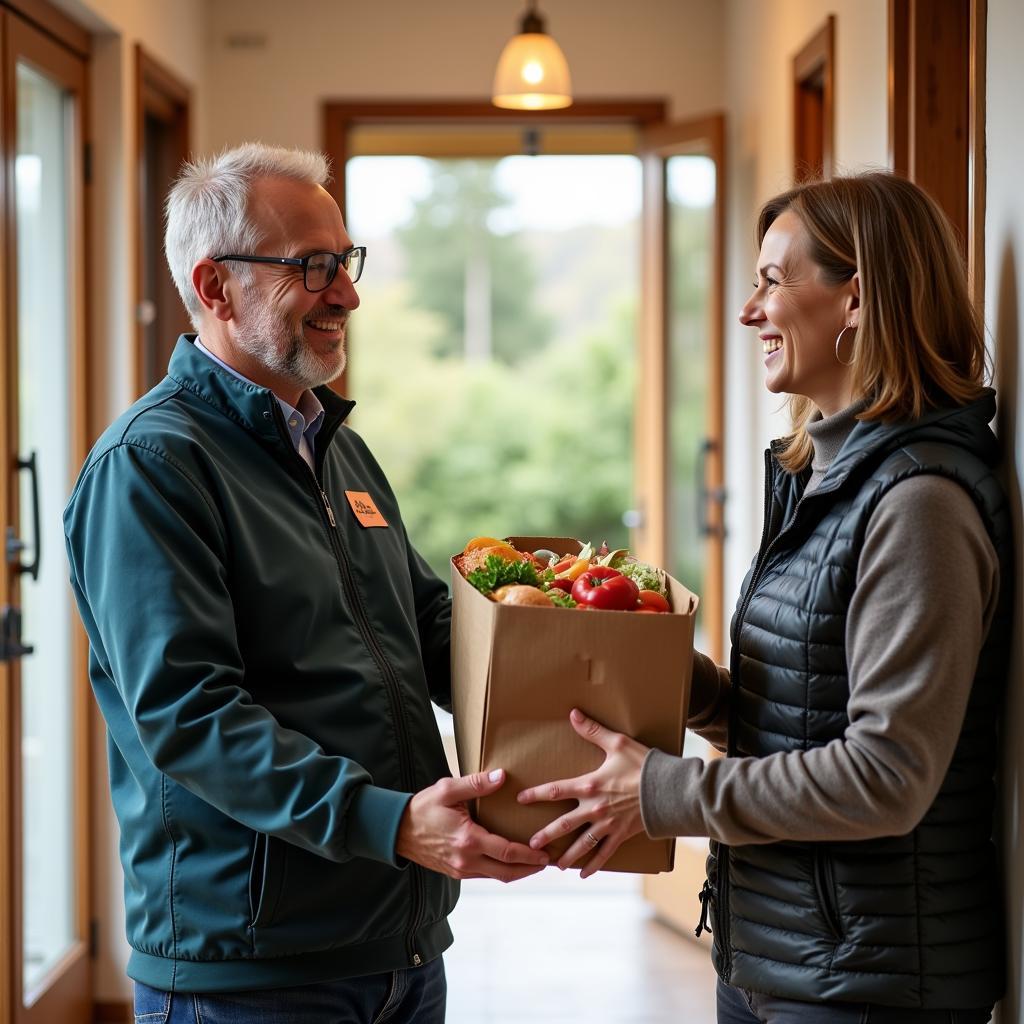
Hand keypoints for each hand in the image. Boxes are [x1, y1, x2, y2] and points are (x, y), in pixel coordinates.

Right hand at [396, 769, 548, 882]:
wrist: (396, 830)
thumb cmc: (422, 808)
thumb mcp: (447, 790)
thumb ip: (476, 784)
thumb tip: (502, 776)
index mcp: (468, 840)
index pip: (507, 852)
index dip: (529, 855)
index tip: (546, 854)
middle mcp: (466, 860)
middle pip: (506, 872)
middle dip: (529, 869)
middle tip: (548, 862)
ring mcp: (460, 870)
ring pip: (496, 877)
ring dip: (517, 872)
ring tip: (534, 863)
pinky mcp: (454, 872)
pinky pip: (484, 875)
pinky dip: (500, 871)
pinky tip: (508, 862)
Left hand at [516, 708, 647, 877]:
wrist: (669, 790)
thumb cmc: (643, 765)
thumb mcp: (617, 743)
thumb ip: (593, 730)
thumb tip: (573, 713)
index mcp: (589, 785)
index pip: (556, 790)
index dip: (537, 795)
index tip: (522, 799)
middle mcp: (594, 808)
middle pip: (564, 824)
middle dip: (546, 835)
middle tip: (531, 845)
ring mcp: (607, 825)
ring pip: (582, 844)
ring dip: (567, 855)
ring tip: (554, 865)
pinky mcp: (621, 835)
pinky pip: (604, 853)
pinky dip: (594, 865)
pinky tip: (584, 874)